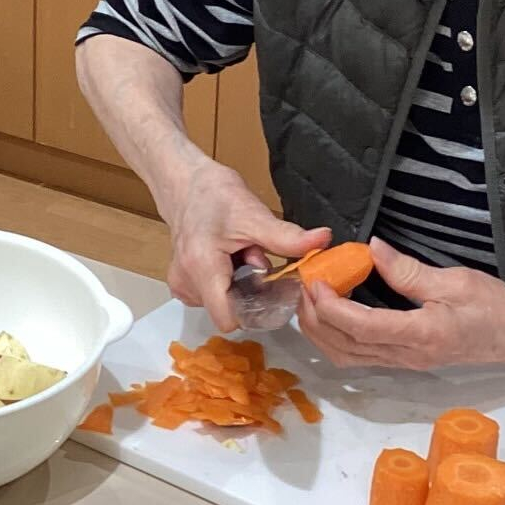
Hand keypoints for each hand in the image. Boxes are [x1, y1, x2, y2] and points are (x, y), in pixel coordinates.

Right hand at [161, 158, 330, 331]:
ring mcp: (181, 285)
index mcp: (202, 268)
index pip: (228, 319)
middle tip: (251, 256)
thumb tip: (323, 240)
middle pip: (229, 310)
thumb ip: (287, 237)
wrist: (187, 185)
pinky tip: (226, 259)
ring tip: (237, 254)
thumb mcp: (255, 216)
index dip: (254, 309)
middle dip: (248, 290)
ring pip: (222, 303)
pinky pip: (212, 296)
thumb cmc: (216, 196)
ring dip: (237, 285)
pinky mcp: (182, 284)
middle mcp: (186, 283)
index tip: (267, 284)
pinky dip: (225, 282)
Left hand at [298, 238, 504, 368]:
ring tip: (311, 298)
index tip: (315, 282)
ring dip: (321, 331)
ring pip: (347, 357)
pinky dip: (335, 337)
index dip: (332, 308)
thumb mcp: (455, 280)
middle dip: (316, 318)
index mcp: (423, 335)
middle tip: (305, 284)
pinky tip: (331, 312)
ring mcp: (404, 363)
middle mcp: (408, 356)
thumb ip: (409, 271)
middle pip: (346, 347)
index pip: (363, 328)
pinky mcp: (403, 361)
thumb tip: (371, 249)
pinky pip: (358, 356)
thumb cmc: (493, 306)